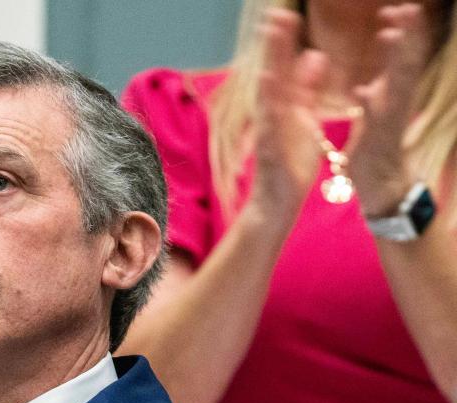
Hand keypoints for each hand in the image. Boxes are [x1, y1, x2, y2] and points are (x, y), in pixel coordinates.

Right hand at [249, 9, 328, 222]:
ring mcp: (267, 129)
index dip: (286, 42)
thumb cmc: (289, 165)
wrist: (275, 203)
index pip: (284, 68)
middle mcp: (272, 114)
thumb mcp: (304, 120)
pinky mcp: (268, 146)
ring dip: (270, 61)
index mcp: (283, 107)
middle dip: (275, 43)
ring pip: (268, 90)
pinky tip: (270, 78)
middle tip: (276, 12)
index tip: (288, 14)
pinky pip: (269, 119)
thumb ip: (308, 90)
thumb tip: (316, 55)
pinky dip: (269, 98)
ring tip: (272, 34)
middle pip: (273, 71)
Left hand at [349, 3, 430, 217]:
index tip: (396, 8)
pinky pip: (373, 120)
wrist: (380, 182)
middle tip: (408, 8)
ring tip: (391, 35)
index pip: (401, 55)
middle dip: (407, 35)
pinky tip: (361, 91)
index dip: (402, 30)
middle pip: (406, 62)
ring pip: (395, 86)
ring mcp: (389, 120)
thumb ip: (380, 81)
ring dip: (394, 61)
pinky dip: (369, 104)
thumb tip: (383, 56)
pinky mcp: (376, 139)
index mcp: (393, 92)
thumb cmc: (376, 143)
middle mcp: (396, 102)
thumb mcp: (378, 106)